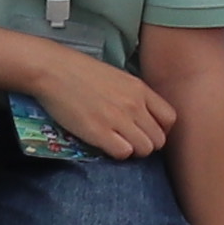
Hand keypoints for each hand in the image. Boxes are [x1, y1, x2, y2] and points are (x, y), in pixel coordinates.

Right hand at [33, 41, 172, 156]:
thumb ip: (134, 96)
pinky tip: (106, 145)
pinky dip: (117, 154)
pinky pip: (123, 153)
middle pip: (159, 139)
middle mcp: (134, 104)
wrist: (54, 70)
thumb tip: (142, 116)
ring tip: (117, 144)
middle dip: (146, 144)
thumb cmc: (82, 73)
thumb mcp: (118, 78)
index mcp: (140, 89)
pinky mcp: (99, 131)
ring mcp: (118, 118)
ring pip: (144, 149)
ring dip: (133, 151)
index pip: (169, 119)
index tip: (146, 132)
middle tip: (130, 142)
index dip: (160, 130)